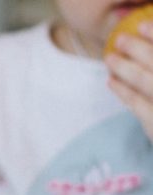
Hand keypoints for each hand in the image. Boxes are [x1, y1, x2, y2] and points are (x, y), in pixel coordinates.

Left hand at [107, 19, 152, 140]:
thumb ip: (151, 68)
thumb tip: (143, 51)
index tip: (142, 25)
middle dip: (139, 49)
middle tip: (120, 39)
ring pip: (148, 82)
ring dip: (126, 68)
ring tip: (109, 58)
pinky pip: (139, 106)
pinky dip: (123, 91)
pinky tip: (111, 81)